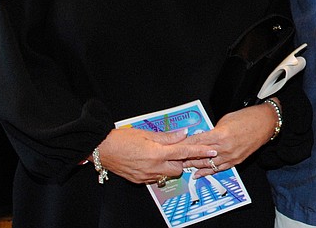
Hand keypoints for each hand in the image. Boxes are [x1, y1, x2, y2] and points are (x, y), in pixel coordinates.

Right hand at [95, 127, 216, 184]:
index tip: (213, 151)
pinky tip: (152, 162)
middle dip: (182, 160)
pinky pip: (156, 178)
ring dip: (170, 166)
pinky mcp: (139, 180)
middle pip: (179, 168)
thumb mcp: (146, 134)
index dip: (200, 151)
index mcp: (157, 153)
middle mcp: (154, 167)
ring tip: (163, 155)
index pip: (184, 152)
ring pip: (168, 175)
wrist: (101, 149)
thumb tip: (184, 134)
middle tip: (178, 151)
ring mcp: (146, 176)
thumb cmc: (122, 138)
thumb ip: (167, 136)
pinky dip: (159, 171)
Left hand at [181, 100, 277, 176]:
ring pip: (207, 164)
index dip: (184, 144)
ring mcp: (231, 156)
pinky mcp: (236, 161)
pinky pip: (218, 169)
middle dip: (186, 156)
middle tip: (174, 157)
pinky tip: (197, 174)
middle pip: (199, 154)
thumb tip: (202, 136)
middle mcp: (224, 148)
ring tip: (182, 165)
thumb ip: (212, 130)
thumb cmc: (247, 117)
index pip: (196, 141)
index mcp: (220, 135)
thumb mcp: (225, 119)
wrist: (265, 123)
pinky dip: (207, 172)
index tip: (174, 146)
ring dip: (194, 165)